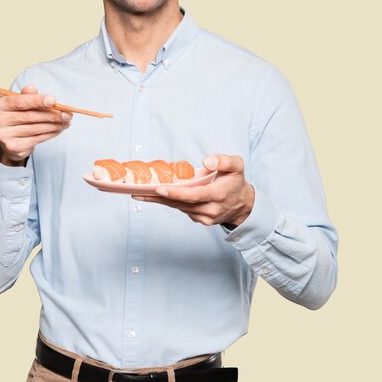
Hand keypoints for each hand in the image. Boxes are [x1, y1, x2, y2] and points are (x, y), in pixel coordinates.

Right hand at [0, 85, 71, 165]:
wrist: (12, 141)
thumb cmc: (19, 117)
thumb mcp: (22, 104)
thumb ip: (28, 96)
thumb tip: (31, 88)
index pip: (20, 102)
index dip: (37, 101)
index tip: (54, 100)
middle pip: (30, 116)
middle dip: (52, 115)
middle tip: (68, 114)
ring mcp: (3, 135)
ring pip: (35, 128)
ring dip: (54, 125)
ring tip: (66, 122)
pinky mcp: (12, 147)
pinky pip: (36, 139)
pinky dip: (50, 134)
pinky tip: (58, 130)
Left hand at [133, 154, 254, 227]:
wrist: (244, 205)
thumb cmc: (236, 182)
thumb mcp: (237, 166)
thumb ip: (224, 161)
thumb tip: (205, 161)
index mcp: (218, 194)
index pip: (194, 195)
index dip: (176, 193)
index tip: (159, 189)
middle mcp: (210, 209)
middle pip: (180, 204)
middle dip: (157, 198)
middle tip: (137, 192)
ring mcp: (204, 217)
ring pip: (178, 207)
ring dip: (159, 200)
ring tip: (140, 193)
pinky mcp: (200, 220)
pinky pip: (182, 210)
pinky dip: (170, 202)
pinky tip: (156, 196)